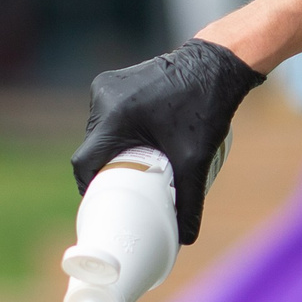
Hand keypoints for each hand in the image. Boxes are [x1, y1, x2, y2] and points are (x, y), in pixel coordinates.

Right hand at [71, 38, 263, 244]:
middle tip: (123, 191)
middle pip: (91, 148)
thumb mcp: (196, 158)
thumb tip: (186, 239)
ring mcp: (105, 86)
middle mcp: (103, 98)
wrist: (217, 62)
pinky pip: (105, 116)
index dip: (89, 188)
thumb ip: (190, 200)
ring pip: (97, 133)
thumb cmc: (206, 106)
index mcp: (115, 116)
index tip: (102, 203)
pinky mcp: (112, 81)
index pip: (85, 163)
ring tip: (130, 168)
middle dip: (104, 171)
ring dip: (109, 151)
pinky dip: (115, 133)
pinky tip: (131, 143)